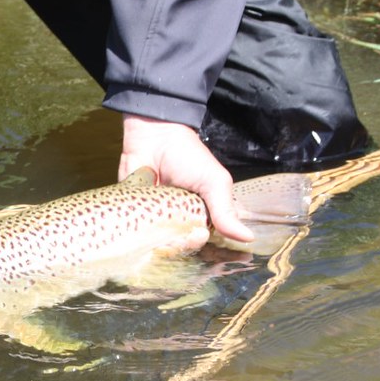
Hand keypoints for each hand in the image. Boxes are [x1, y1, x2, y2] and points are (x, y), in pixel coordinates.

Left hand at [118, 114, 253, 243]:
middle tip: (177, 237)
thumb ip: (226, 210)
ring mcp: (153, 218)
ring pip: (154, 243)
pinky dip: (134, 236)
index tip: (197, 236)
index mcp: (198, 215)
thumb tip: (248, 238)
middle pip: (176, 244)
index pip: (199, 239)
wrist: (153, 135)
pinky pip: (132, 231)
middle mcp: (176, 221)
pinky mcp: (131, 213)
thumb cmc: (188, 156)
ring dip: (156, 245)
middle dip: (178, 245)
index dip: (198, 242)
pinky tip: (138, 235)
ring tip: (160, 237)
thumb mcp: (214, 181)